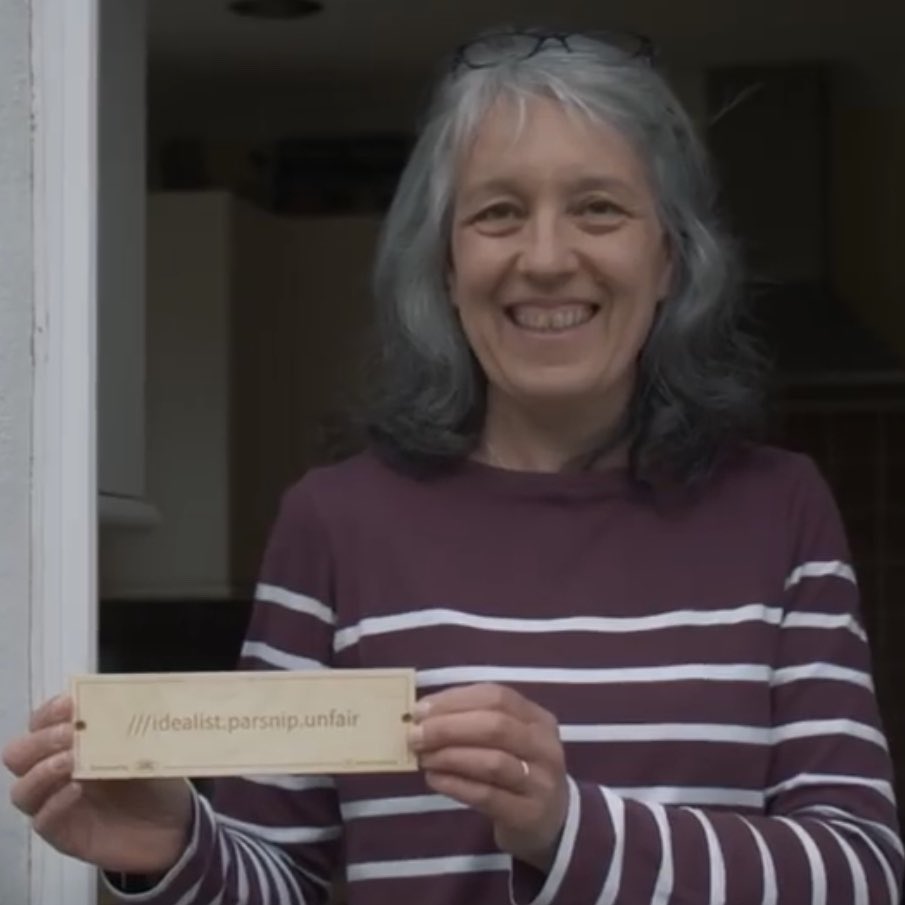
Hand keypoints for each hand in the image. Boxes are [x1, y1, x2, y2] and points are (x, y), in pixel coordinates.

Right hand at [2, 694, 193, 873]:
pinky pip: (43, 820)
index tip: (70, 703)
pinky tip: (76, 789)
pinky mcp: (63, 834)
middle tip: (70, 734)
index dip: (48, 712)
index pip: (40, 724)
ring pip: (22, 790)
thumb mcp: (144, 746)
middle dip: (41, 740)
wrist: (172, 823)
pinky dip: (55, 803)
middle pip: (19, 755)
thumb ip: (128, 726)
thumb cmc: (153, 777)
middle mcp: (56, 773)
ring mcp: (56, 804)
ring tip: (71, 761)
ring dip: (43, 770)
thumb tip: (125, 696)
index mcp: (72, 745)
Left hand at [408, 683, 568, 870]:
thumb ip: (473, 721)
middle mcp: (544, 746)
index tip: (419, 709)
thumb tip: (422, 712)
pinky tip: (434, 779)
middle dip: (448, 727)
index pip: (496, 696)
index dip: (455, 700)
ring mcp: (540, 782)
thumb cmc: (518, 769)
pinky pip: (487, 795)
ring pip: (492, 762)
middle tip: (415, 736)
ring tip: (423, 757)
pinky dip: (455, 785)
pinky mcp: (527, 814)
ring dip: (449, 756)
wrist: (551, 823)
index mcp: (537, 718)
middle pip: (495, 726)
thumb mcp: (509, 739)